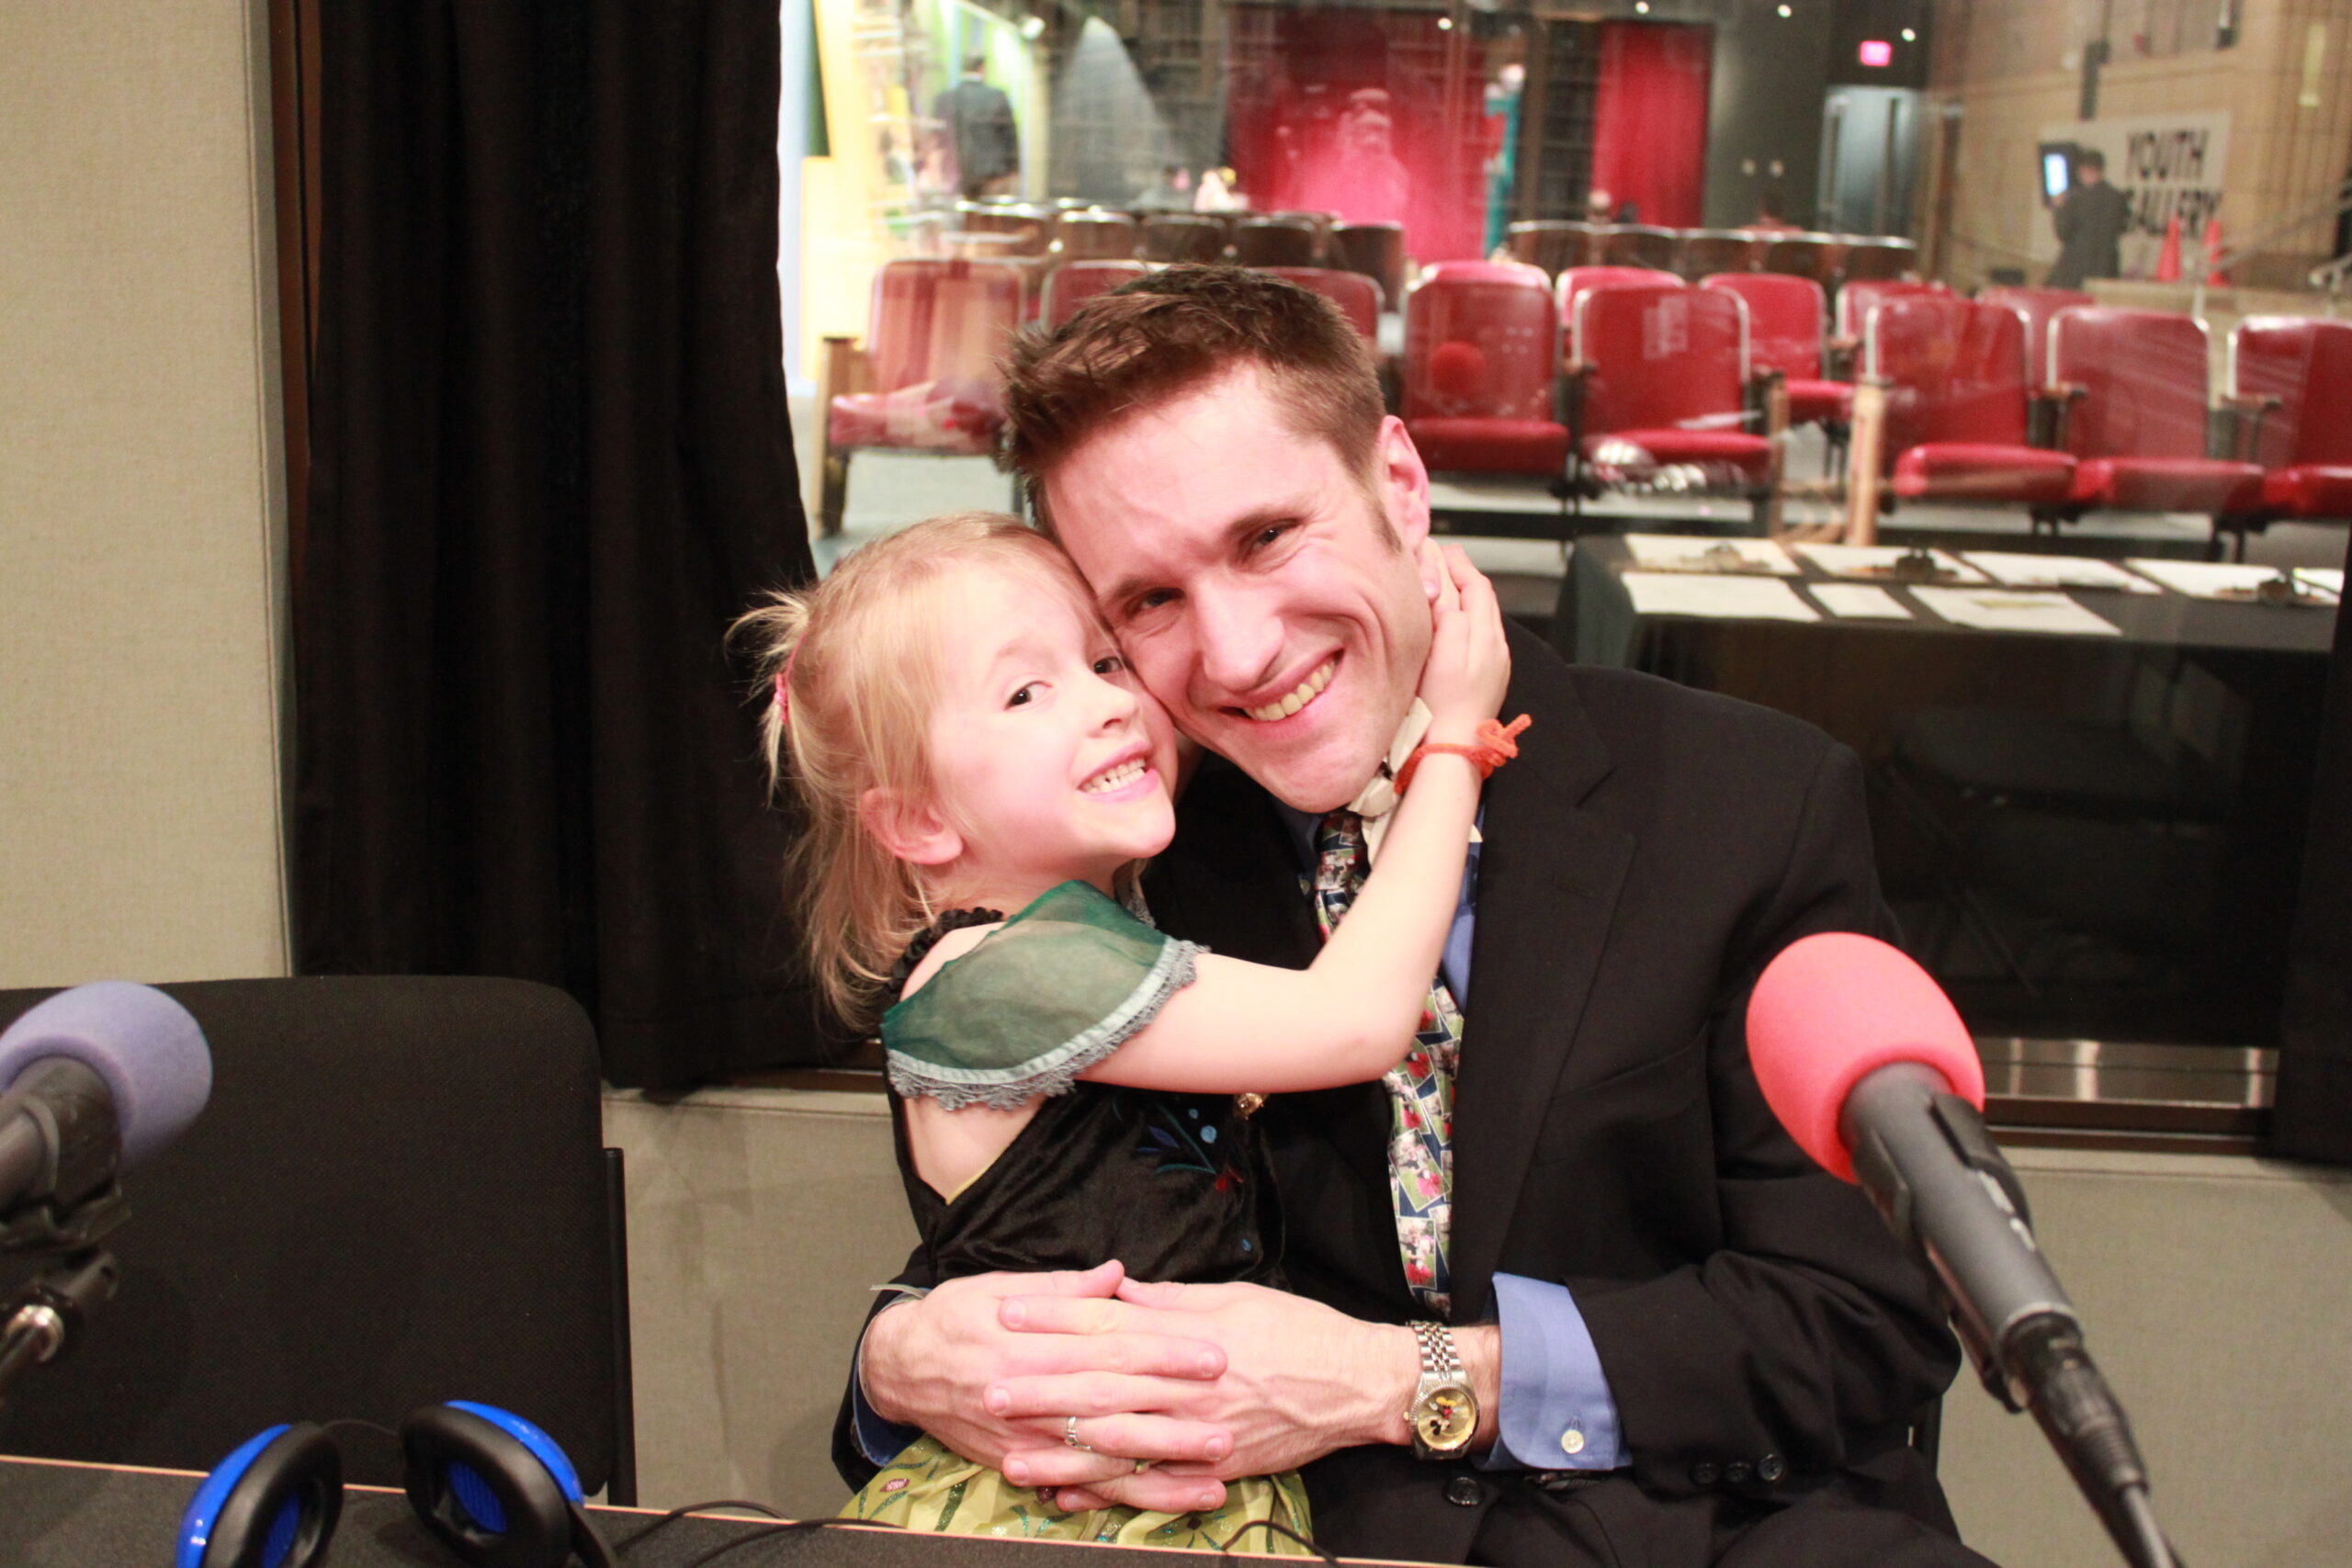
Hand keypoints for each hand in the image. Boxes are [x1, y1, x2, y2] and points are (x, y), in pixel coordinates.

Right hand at [860, 1261, 1237, 1512]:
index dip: (1164, 1352)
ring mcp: (1026, 1435)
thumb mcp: (999, 1288)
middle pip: (1114, 1404)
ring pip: (1103, 1455)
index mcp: (1032, 1341)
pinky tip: (1164, 1498)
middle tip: (1228, 1416)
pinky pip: (1078, 1485)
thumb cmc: (954, 1318)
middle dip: (1175, 1412)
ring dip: (1161, 1464)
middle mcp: (1030, 1393)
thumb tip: (1117, 1276)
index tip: (1212, 1353)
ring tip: (1214, 1468)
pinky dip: (1122, 1495)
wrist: (899, 1368)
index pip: (1111, 1346)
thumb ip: (1063, 1290)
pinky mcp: (1020, 1463)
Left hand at [991, 1277, 1416, 1513]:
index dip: (1054, 1319)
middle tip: (988, 1390)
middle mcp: (1187, 1386)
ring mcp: (1199, 1431)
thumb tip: (1118, 1289)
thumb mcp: (1234, 1297)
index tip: (1008, 1315)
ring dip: (1061, 1450)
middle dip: (1041, 1389)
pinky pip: (1152, 1485)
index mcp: (1187, 1335)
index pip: (1107, 1325)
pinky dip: (1107, 1494)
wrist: (1357, 1382)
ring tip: (1011, 1454)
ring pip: (1118, 1443)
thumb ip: (1170, 1301)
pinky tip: (1068, 1495)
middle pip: (1102, 1386)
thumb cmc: (1298, 1329)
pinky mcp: (1215, 1466)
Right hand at [1413, 542, 1510, 744]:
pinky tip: (1456, 618)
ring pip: (1484, 615)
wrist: (1455, 746)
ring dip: (1467, 593)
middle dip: (1464, 573)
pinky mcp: (1489, 676)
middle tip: (1443, 556)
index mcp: (1485, 636)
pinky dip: (1469, 615)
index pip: (1475, 586)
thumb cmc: (1442, 704)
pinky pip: (1482, 633)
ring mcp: (1495, 662)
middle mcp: (1496, 645)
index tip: (1439, 547)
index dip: (1458, 563)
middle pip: (1483, 597)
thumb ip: (1450, 618)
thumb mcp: (1442, 655)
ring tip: (1448, 581)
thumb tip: (1449, 591)